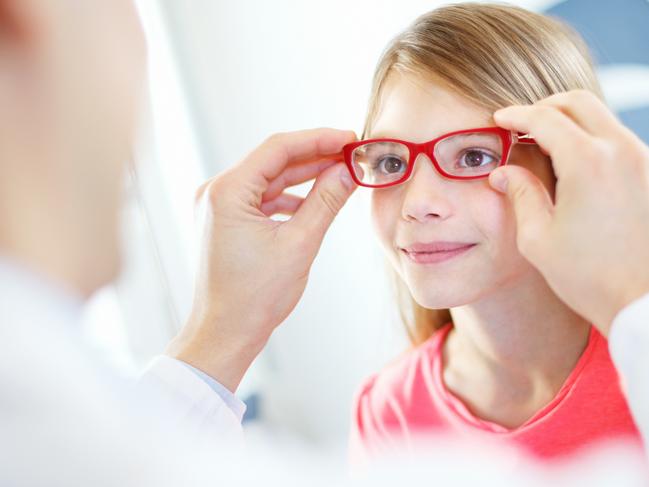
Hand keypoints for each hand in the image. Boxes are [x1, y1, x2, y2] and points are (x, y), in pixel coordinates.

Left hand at [166, 128, 357, 390]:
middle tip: (352, 155)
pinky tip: (314, 203)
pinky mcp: (226, 222)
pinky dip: (289, 199)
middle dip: (315, 158)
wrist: (225, 334)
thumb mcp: (299, 244)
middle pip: (273, 161)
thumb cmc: (254, 298)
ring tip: (341, 175)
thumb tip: (348, 171)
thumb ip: (325, 201)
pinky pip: (262, 199)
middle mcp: (216, 193)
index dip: (319, 139)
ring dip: (304, 178)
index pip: (278, 148)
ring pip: (269, 180)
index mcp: (226, 192)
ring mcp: (218, 207)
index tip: (350, 138)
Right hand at [489, 90, 648, 336]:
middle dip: (544, 108)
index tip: (499, 119)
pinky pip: (617, 139)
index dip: (516, 115)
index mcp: (588, 163)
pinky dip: (590, 139)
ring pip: (601, 118)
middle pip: (577, 103)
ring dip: (569, 122)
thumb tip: (503, 172)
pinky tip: (572, 164)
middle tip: (521, 125)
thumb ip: (520, 195)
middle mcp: (621, 151)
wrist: (642, 302)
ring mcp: (643, 160)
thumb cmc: (589, 276)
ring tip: (543, 145)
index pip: (544, 118)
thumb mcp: (538, 239)